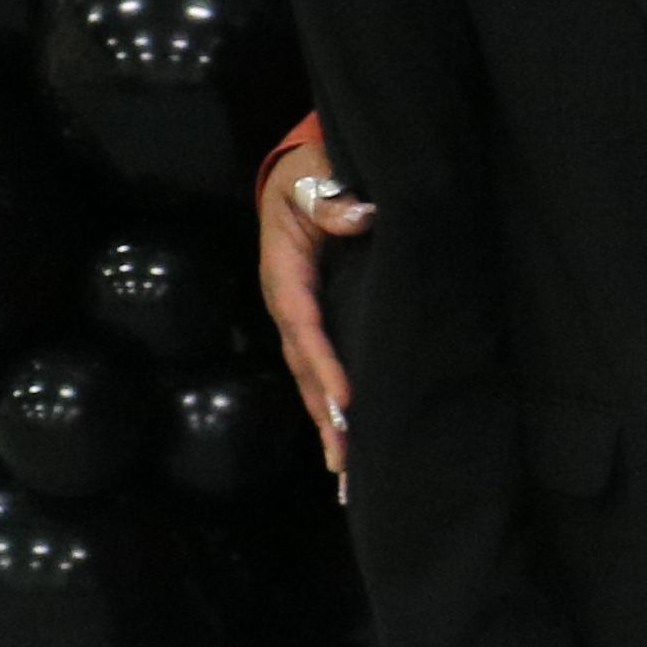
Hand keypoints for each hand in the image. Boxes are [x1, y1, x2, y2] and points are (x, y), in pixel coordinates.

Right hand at [256, 129, 364, 473]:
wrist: (299, 174)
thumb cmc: (310, 175)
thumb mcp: (314, 176)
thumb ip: (332, 198)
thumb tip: (361, 218)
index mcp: (286, 274)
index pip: (306, 327)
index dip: (326, 365)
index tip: (348, 402)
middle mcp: (288, 304)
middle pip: (305, 369)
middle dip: (325, 416)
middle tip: (346, 464)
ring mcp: (299, 316)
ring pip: (312, 379)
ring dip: (329, 424)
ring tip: (347, 473)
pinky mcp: (315, 321)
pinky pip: (323, 368)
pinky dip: (334, 406)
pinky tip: (350, 440)